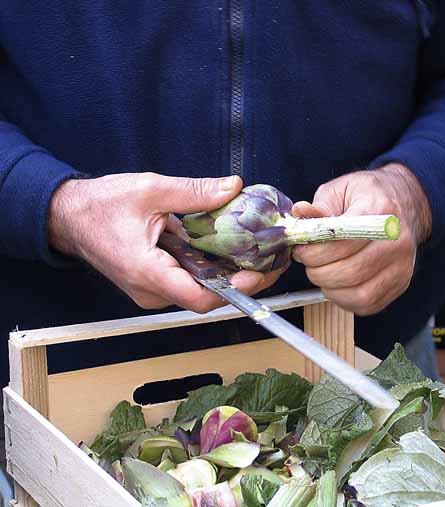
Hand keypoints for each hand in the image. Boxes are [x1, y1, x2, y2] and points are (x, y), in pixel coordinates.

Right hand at [48, 173, 284, 312]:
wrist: (67, 217)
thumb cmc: (101, 205)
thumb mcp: (150, 190)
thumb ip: (194, 192)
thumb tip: (233, 187)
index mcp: (147, 272)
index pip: (200, 298)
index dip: (234, 290)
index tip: (258, 272)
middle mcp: (151, 291)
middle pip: (207, 297)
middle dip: (241, 281)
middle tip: (269, 259)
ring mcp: (152, 290)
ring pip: (200, 290)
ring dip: (229, 274)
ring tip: (258, 253)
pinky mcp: (155, 283)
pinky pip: (189, 281)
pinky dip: (211, 268)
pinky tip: (232, 249)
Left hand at [292, 164, 431, 314]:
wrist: (405, 203)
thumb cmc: (369, 196)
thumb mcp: (341, 190)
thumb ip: (319, 206)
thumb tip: (300, 212)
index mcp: (380, 211)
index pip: (343, 242)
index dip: (315, 251)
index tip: (302, 250)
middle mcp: (397, 241)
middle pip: (350, 271)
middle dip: (319, 272)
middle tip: (310, 263)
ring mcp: (402, 265)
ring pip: (359, 293)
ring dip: (330, 288)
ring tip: (323, 273)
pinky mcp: (401, 283)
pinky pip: (368, 304)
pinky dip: (345, 299)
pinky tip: (338, 285)